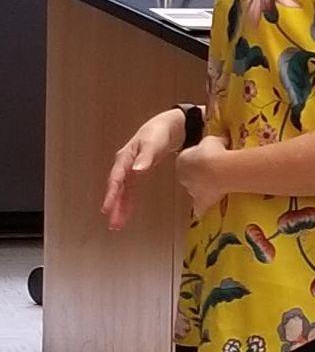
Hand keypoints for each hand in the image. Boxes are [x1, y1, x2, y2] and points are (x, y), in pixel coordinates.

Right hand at [102, 108, 186, 230]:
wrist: (170, 126)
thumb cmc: (160, 130)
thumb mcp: (153, 142)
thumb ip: (146, 156)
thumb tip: (137, 170)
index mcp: (126, 156)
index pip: (116, 178)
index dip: (112, 194)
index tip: (107, 208)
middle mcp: (126, 164)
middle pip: (117, 188)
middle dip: (114, 206)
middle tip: (113, 223)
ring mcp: (131, 169)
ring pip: (123, 191)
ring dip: (120, 207)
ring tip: (117, 224)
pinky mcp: (139, 173)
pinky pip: (131, 190)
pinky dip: (129, 202)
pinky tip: (127, 213)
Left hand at [176, 134, 230, 218]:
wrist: (219, 170)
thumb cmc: (214, 152)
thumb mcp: (213, 140)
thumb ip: (211, 144)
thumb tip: (219, 143)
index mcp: (181, 160)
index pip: (187, 160)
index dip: (198, 159)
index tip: (209, 157)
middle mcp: (182, 176)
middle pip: (190, 176)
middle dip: (200, 174)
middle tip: (214, 170)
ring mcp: (191, 190)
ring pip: (196, 190)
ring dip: (205, 187)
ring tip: (219, 183)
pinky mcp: (200, 202)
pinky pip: (201, 207)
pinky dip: (204, 207)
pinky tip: (212, 205)